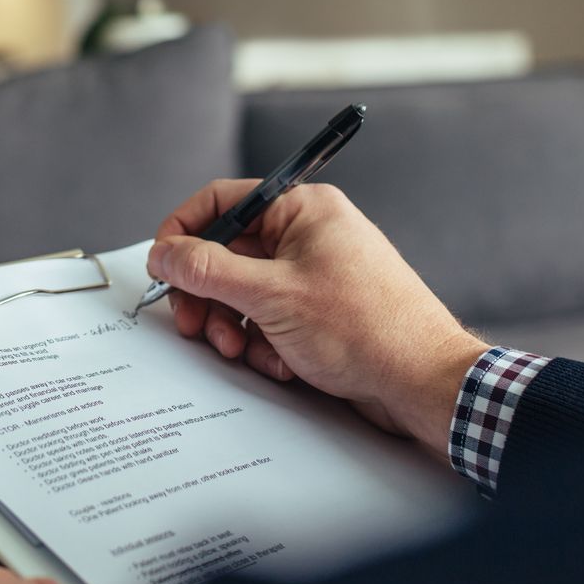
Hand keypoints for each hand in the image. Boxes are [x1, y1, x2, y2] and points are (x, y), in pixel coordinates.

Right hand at [148, 180, 487, 462]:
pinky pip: (268, 320)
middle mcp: (308, 236)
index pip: (222, 201)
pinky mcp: (318, 312)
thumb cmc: (366, 328)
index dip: (184, 232)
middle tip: (193, 323)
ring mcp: (314, 275)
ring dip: (233, 326)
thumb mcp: (271, 295)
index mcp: (302, 210)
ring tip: (243, 350)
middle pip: (227, 254)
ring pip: (243, 293)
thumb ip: (208, 270)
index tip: (162, 266)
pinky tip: (281, 363)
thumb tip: (164, 252)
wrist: (421, 383)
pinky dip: (263, 344)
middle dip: (207, 295)